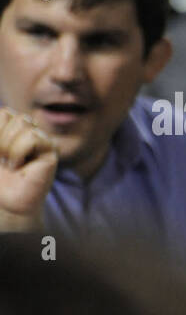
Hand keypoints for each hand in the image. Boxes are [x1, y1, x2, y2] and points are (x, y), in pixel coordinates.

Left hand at [0, 108, 56, 231]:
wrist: (5, 200)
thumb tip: (3, 113)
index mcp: (15, 129)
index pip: (5, 113)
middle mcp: (31, 133)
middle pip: (14, 116)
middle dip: (0, 138)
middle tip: (1, 158)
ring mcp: (43, 142)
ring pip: (24, 123)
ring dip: (9, 146)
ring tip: (10, 163)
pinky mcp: (51, 152)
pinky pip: (33, 137)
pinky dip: (19, 151)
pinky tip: (19, 166)